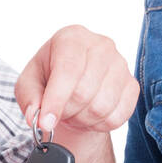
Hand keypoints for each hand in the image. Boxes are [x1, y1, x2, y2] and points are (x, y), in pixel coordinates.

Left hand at [17, 25, 138, 137]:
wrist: (75, 83)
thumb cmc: (50, 77)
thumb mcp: (30, 83)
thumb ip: (29, 98)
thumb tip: (36, 117)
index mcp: (72, 38)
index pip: (68, 71)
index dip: (56, 100)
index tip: (45, 122)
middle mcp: (101, 46)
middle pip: (84, 92)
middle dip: (67, 112)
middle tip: (60, 112)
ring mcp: (121, 65)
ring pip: (101, 107)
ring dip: (83, 119)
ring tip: (74, 112)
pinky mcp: (132, 85)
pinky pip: (118, 116)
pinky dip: (100, 125)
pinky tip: (90, 115)